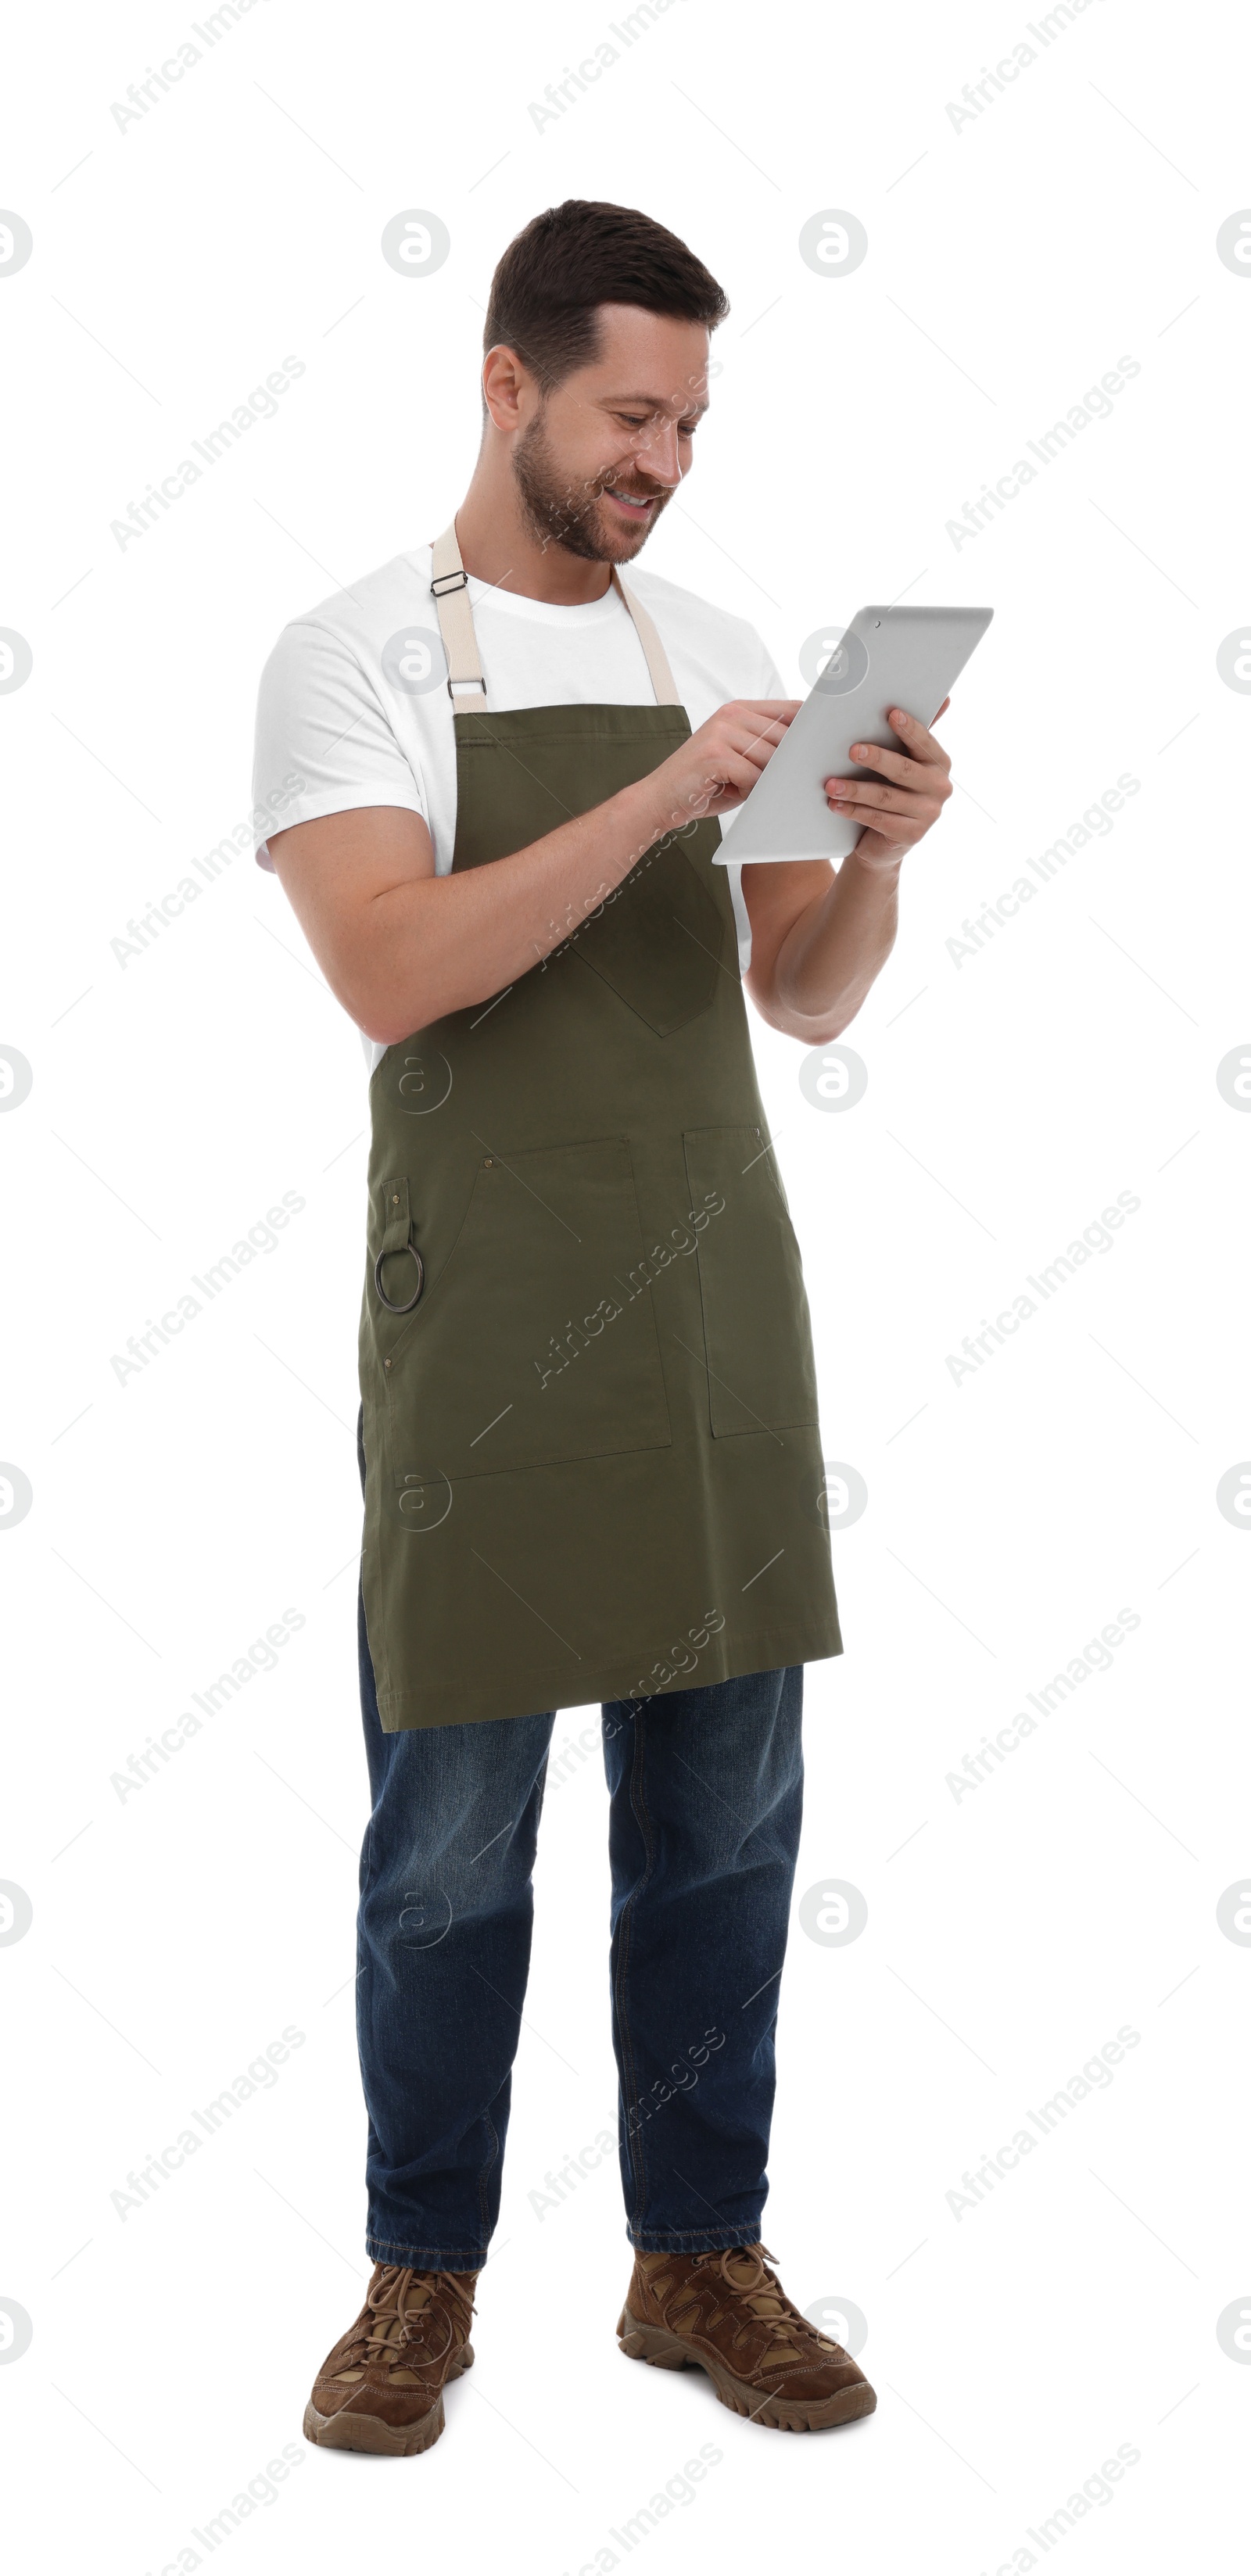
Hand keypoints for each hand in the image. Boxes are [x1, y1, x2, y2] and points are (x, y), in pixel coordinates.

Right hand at [634, 697, 799, 838]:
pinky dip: (748, 792)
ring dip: (763, 782)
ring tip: (739, 787)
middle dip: (786, 765)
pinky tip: (730, 791)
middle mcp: (731, 713)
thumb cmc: (706, 784)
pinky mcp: (715, 753)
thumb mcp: (742, 759)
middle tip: (773, 783)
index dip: (812, 728)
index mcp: (740, 709)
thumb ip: (769, 749)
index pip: (792, 710)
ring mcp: (722, 731)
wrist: (660, 799)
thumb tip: (810, 754)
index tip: (828, 742)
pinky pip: (754, 777)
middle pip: (786, 738)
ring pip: (771, 760)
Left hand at [826, 698, 952, 872]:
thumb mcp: (903, 763)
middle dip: (877, 758)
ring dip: (855, 789)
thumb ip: (914, 735)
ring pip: (886, 797)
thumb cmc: (891, 791)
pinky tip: (835, 804)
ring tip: (830, 784)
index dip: (909, 728)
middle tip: (852, 750)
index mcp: (939, 763)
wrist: (884, 843)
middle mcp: (940, 788)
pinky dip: (854, 811)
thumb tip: (944, 698)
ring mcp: (928, 814)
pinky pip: (878, 819)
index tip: (890, 714)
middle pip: (904, 770)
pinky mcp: (911, 836)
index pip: (925, 743)